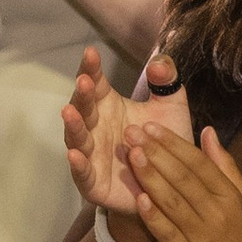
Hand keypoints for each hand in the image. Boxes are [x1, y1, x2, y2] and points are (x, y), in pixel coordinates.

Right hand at [62, 42, 190, 229]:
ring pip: (78, 139)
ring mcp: (92, 155)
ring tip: (69, 112)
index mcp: (109, 107)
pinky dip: (78, 165)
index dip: (91, 69)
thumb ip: (167, 84)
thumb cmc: (164, 145)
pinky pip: (83, 174)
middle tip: (85, 81)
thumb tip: (158, 64)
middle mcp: (96, 129)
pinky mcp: (94, 183)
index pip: (96, 84)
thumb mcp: (171, 109)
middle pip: (83, 109)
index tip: (91, 53)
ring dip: (73, 126)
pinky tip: (74, 155)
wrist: (171, 188)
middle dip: (82, 95)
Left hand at [121, 121, 241, 241]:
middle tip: (131, 132)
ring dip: (150, 177)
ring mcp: (203, 239)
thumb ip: (225, 167)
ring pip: (173, 202)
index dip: (173, 143)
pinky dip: (153, 216)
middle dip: (155, 153)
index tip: (150, 126)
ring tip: (131, 155)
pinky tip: (138, 198)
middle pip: (183, 178)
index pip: (198, 164)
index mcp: (230, 198)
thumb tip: (208, 132)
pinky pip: (167, 234)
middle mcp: (218, 215)